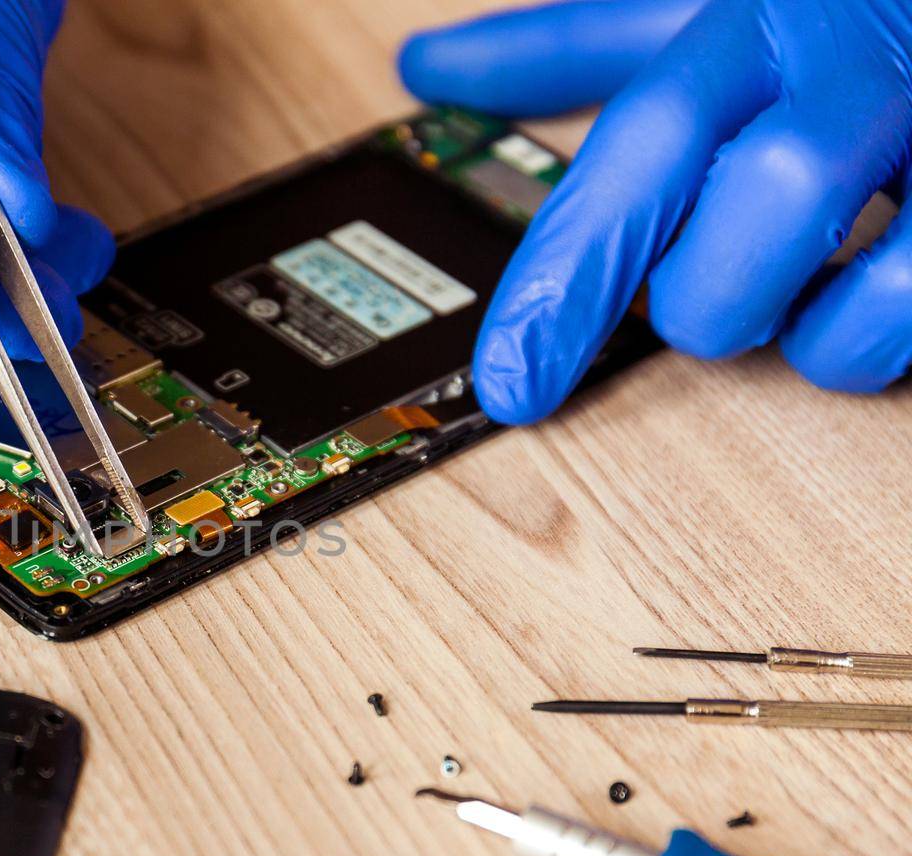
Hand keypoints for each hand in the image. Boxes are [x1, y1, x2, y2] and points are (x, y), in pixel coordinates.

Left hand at [400, 0, 911, 423]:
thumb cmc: (828, 11)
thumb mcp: (698, 4)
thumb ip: (569, 44)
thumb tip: (428, 70)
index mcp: (763, 17)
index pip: (644, 146)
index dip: (569, 272)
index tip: (510, 378)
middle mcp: (863, 66)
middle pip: (767, 203)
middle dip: (709, 290)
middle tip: (702, 287)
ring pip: (872, 285)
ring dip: (807, 330)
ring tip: (797, 290)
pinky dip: (877, 339)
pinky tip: (868, 295)